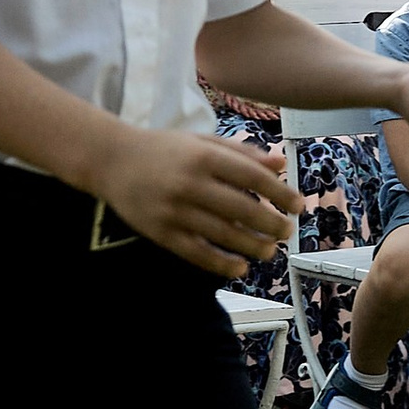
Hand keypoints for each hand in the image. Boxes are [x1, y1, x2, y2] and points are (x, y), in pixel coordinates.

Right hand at [93, 123, 297, 278]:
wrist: (111, 160)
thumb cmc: (163, 148)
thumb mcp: (202, 141)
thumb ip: (241, 152)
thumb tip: (281, 163)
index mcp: (203, 156)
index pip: (252, 177)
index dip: (279, 193)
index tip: (298, 205)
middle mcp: (190, 183)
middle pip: (241, 208)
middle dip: (271, 223)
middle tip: (287, 231)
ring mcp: (174, 210)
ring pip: (222, 234)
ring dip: (252, 245)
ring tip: (269, 250)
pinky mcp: (161, 232)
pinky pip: (196, 253)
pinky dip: (220, 263)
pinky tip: (240, 267)